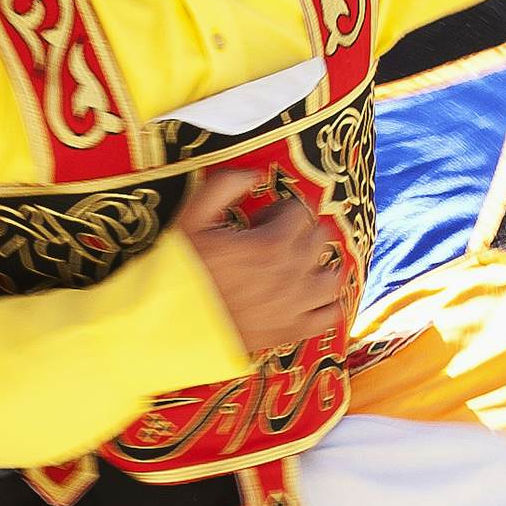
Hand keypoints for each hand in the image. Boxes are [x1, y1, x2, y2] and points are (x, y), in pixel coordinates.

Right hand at [175, 155, 352, 361]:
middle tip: (273, 240)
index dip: (280, 209)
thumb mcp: (191, 218)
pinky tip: (311, 296)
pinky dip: (328, 302)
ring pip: (333, 275)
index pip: (300, 211)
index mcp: (271, 243)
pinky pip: (332, 313)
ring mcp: (296, 305)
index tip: (260, 220)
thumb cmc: (179, 272)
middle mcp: (292, 273)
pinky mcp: (294, 330)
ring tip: (297, 265)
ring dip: (320, 265)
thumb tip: (253, 175)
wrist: (171, 325)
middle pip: (320, 238)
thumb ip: (224, 186)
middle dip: (301, 232)